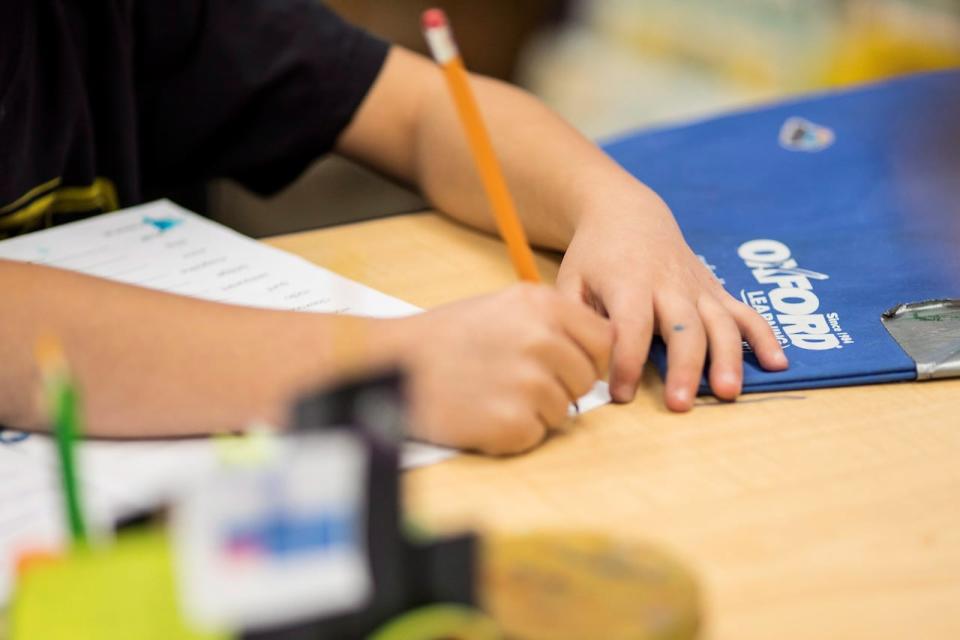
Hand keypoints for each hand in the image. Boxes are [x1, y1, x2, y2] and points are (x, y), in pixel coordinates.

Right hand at [387, 284, 611, 454]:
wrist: (392, 365)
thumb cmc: (444, 339)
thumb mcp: (502, 307)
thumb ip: (550, 322)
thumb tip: (593, 350)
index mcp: (542, 305)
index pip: (603, 340)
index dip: (589, 358)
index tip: (568, 366)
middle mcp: (541, 340)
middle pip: (586, 379)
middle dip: (561, 386)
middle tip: (517, 383)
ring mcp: (529, 383)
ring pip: (563, 411)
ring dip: (534, 410)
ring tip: (492, 394)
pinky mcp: (513, 423)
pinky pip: (535, 434)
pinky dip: (512, 432)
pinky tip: (482, 413)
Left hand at [556, 190, 787, 410]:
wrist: (627, 215)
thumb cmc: (594, 257)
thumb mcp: (570, 280)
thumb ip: (576, 319)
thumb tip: (585, 361)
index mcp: (628, 282)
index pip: (631, 325)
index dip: (627, 360)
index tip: (620, 394)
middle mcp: (669, 284)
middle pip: (683, 327)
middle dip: (684, 367)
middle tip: (681, 405)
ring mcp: (698, 288)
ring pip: (719, 323)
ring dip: (727, 358)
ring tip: (728, 393)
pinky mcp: (716, 291)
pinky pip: (745, 313)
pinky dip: (764, 337)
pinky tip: (778, 364)